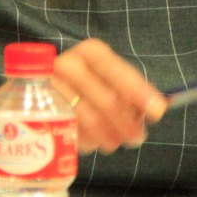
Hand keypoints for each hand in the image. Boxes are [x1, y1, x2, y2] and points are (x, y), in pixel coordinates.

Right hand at [50, 38, 165, 152]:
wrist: (39, 88)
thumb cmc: (85, 82)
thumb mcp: (107, 79)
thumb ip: (129, 91)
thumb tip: (157, 108)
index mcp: (90, 52)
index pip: (116, 70)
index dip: (138, 90)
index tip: (158, 111)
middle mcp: (68, 65)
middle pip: (105, 99)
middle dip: (126, 122)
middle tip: (138, 138)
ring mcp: (50, 88)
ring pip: (88, 118)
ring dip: (108, 135)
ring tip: (116, 143)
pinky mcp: (38, 111)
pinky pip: (70, 131)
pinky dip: (87, 140)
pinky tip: (95, 143)